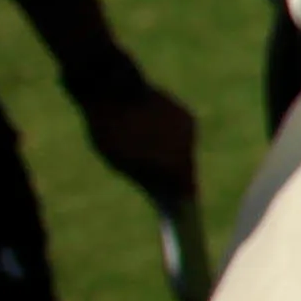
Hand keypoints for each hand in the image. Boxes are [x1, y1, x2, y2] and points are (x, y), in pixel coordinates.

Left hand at [82, 75, 197, 203]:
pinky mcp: (186, 115)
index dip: (183, 201)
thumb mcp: (122, 160)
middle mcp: (187, 146)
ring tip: (157, 164)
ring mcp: (188, 129)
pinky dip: (172, 140)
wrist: (113, 86)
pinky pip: (183, 135)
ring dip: (173, 157)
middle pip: (186, 169)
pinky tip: (157, 140)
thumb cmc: (111, 129)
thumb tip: (165, 189)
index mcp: (172, 162)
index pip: (186, 189)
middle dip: (176, 179)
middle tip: (168, 192)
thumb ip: (146, 176)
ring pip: (185, 151)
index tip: (182, 214)